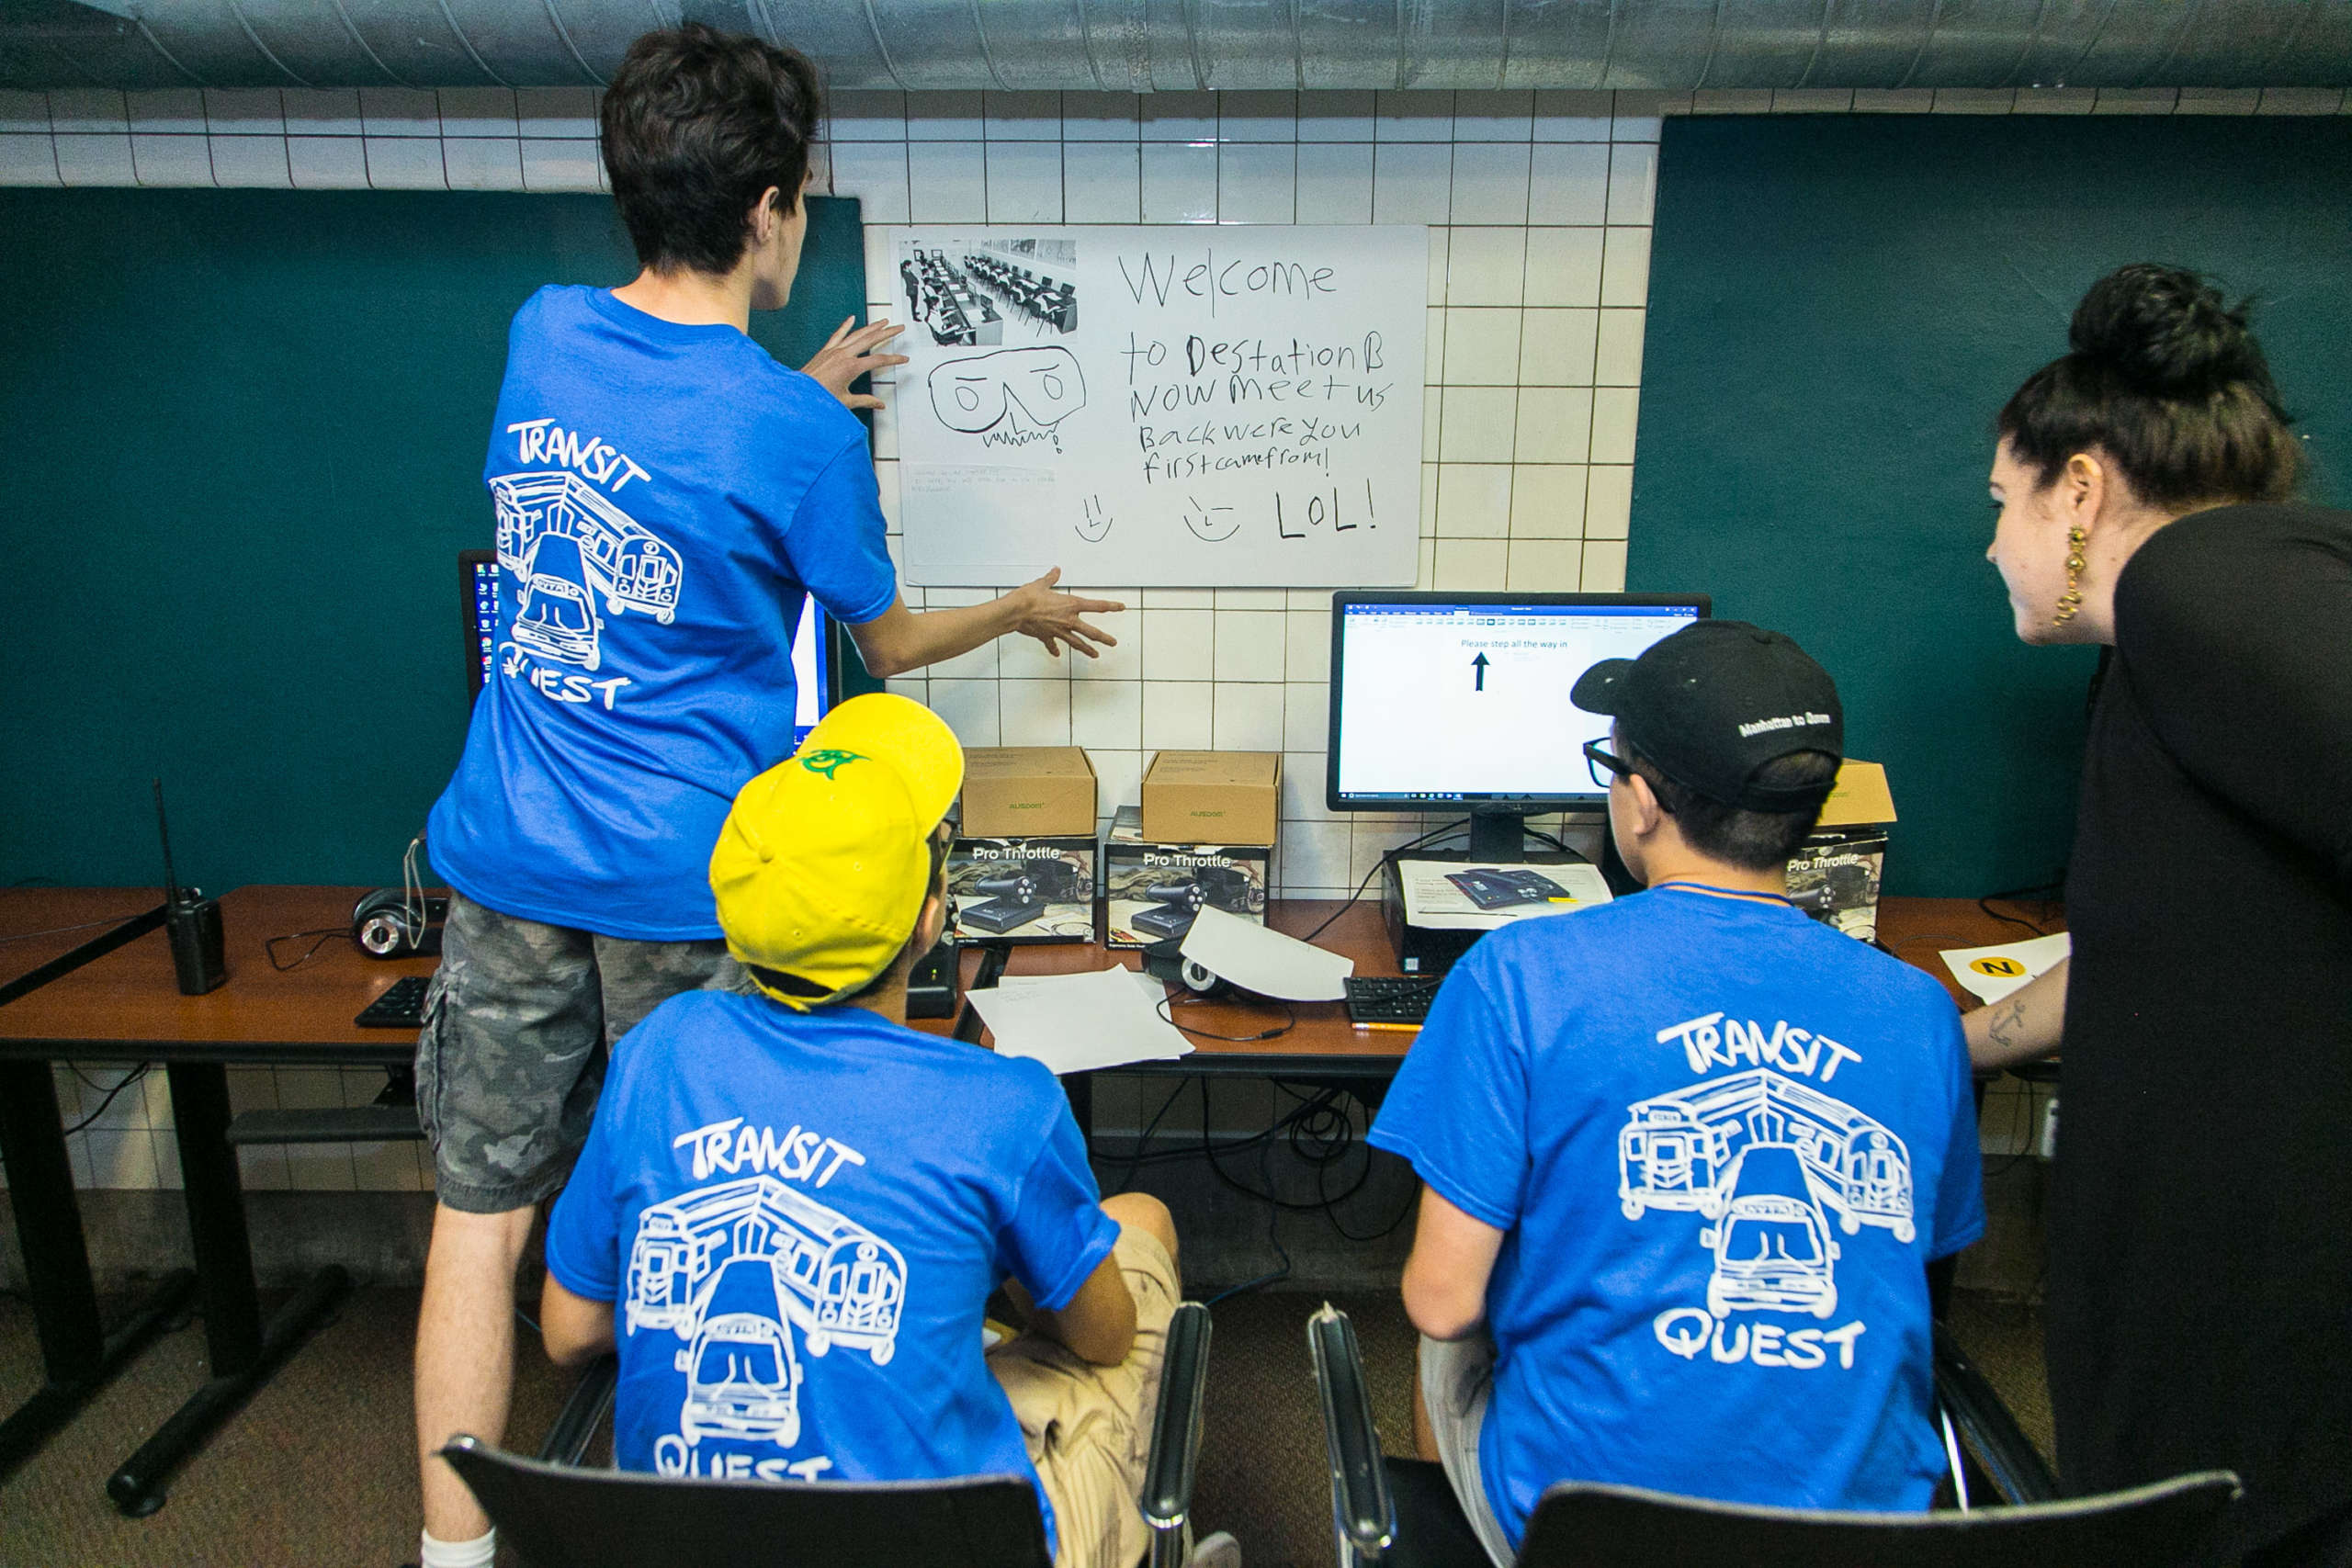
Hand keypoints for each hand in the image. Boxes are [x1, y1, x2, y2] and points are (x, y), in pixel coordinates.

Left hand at [802, 316, 908, 410]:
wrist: (798, 394)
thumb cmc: (818, 397)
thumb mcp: (845, 402)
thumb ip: (865, 401)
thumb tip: (878, 404)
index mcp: (851, 367)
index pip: (878, 360)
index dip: (893, 359)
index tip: (903, 358)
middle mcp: (843, 355)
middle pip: (870, 339)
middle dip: (887, 332)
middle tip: (898, 327)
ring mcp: (833, 351)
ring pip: (857, 334)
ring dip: (871, 327)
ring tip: (883, 321)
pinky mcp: (825, 351)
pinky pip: (837, 335)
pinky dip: (845, 326)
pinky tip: (851, 318)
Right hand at [1005, 568, 1123, 658]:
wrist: (1014, 611)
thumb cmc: (1028, 598)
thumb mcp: (1042, 584)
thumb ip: (1051, 578)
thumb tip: (1056, 571)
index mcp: (1071, 605)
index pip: (1097, 606)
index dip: (1112, 606)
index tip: (1121, 607)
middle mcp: (1068, 620)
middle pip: (1091, 632)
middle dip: (1104, 638)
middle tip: (1113, 643)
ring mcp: (1058, 631)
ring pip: (1077, 643)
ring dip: (1087, 649)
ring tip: (1095, 655)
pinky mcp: (1046, 636)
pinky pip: (1052, 645)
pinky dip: (1054, 649)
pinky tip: (1057, 654)